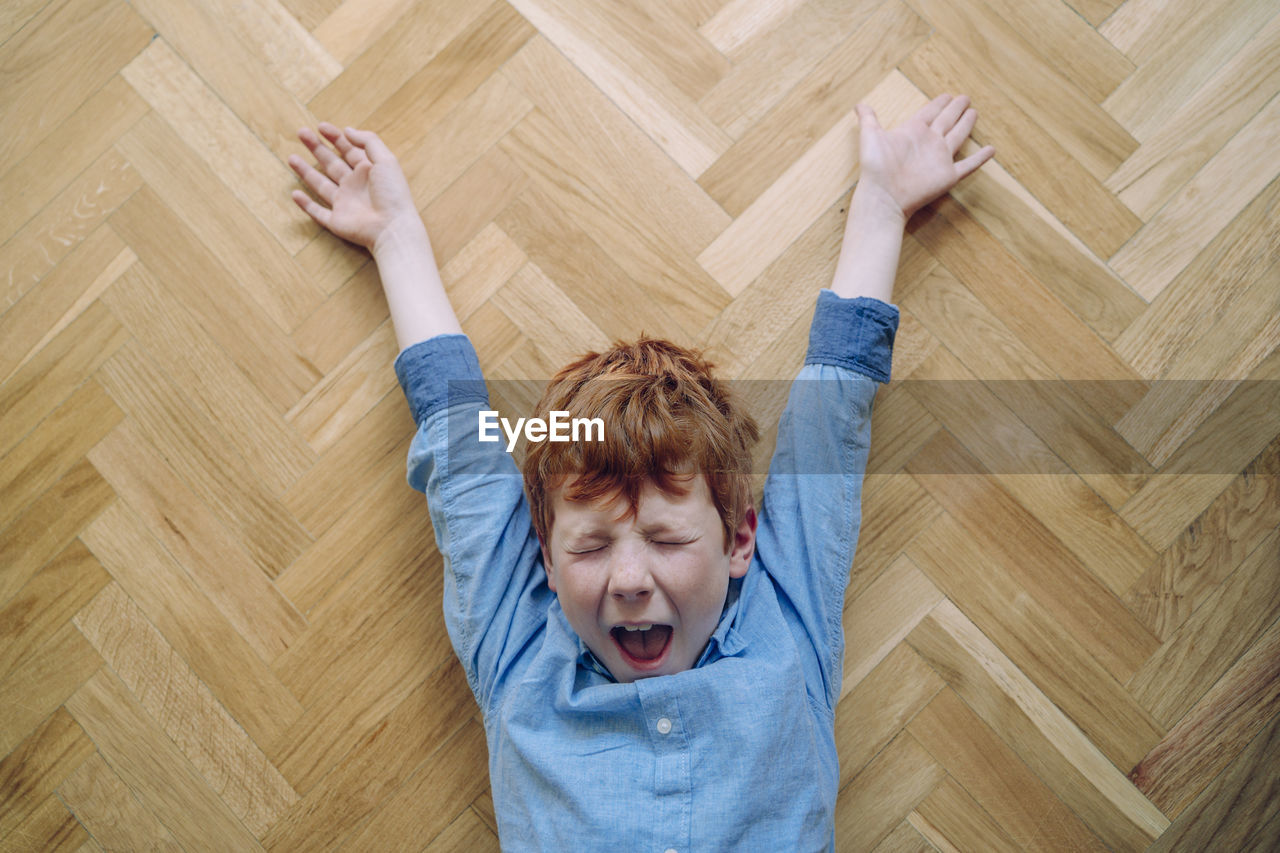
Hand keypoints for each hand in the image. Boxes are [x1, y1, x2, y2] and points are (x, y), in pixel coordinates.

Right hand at [288, 123, 419, 250]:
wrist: (392, 228)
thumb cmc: (392, 194)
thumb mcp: (386, 160)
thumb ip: (368, 142)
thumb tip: (347, 130)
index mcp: (368, 171)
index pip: (348, 150)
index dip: (335, 137)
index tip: (320, 126)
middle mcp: (354, 186)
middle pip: (332, 164)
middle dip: (316, 148)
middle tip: (301, 133)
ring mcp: (345, 204)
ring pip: (321, 185)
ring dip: (306, 172)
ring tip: (291, 157)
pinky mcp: (337, 222)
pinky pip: (318, 212)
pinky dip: (306, 205)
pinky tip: (294, 194)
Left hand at [854, 94, 994, 222]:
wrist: (883, 195)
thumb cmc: (875, 167)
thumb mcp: (870, 136)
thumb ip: (868, 118)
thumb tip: (859, 104)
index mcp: (914, 131)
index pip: (930, 112)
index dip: (939, 103)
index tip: (948, 94)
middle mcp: (929, 142)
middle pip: (947, 121)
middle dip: (955, 109)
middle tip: (966, 97)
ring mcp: (940, 159)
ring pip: (958, 137)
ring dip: (966, 125)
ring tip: (974, 113)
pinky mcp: (948, 176)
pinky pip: (968, 165)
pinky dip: (980, 158)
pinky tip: (991, 150)